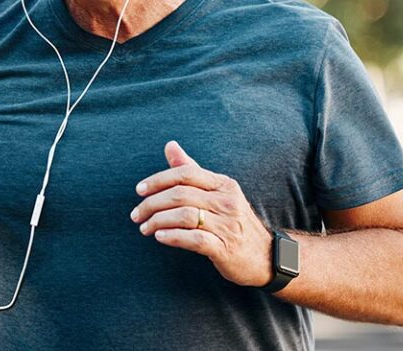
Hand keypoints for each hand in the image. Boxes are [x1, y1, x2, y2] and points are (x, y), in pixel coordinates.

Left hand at [130, 141, 273, 286]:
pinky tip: (160, 237)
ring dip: (158, 221)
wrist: (266, 257)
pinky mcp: (225, 248)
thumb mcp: (217, 192)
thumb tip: (170, 145)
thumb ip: (191, 170)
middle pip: (181, 194)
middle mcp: (227, 201)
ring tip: (144, 228)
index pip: (185, 173)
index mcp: (223, 184)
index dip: (158, 180)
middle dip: (152, 203)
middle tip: (136, 214)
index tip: (139, 190)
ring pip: (184, 216)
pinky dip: (173, 236)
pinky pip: (194, 239)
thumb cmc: (233, 221)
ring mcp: (227, 225)